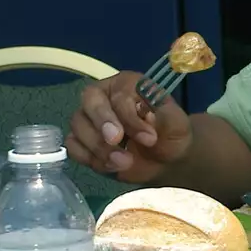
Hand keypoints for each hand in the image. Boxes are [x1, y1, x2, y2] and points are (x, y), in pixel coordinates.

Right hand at [65, 70, 192, 181]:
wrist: (165, 159)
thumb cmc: (170, 133)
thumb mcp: (176, 122)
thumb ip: (164, 114)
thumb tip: (146, 116)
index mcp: (127, 85)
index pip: (120, 96)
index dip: (131, 118)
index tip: (149, 138)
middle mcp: (104, 96)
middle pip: (89, 103)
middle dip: (103, 124)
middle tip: (117, 142)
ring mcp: (89, 118)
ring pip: (79, 126)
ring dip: (99, 147)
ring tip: (125, 162)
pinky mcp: (82, 141)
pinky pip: (73, 147)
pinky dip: (90, 158)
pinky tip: (111, 166)